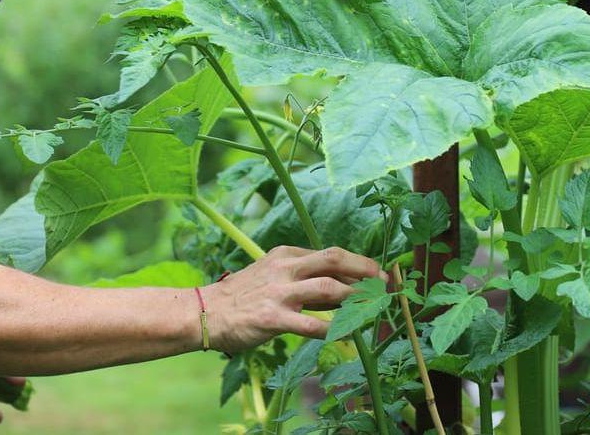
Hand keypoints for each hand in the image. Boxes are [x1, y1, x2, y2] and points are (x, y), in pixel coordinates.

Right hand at [200, 245, 384, 353]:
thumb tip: (340, 290)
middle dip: (363, 269)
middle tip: (384, 281)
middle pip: (333, 260)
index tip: (375, 273)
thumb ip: (302, 280)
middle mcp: (285, 269)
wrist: (205, 312)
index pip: (329, 254)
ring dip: (355, 297)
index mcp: (285, 255)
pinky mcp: (273, 318)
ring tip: (373, 307)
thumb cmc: (242, 297)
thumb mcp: (271, 275)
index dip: (356, 262)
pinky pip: (310, 324)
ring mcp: (279, 293)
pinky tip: (347, 335)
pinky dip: (333, 329)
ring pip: (327, 288)